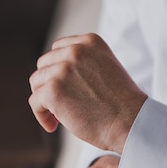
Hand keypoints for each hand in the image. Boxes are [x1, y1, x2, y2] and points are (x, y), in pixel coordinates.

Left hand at [28, 33, 146, 153]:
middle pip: (44, 65)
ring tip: (57, 116)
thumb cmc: (122, 104)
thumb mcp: (106, 69)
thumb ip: (84, 65)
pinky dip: (41, 115)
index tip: (65, 88)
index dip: (57, 70)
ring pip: (36, 82)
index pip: (58, 49)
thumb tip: (57, 74)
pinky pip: (35, 102)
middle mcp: (75, 51)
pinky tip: (53, 126)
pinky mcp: (53, 90)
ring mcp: (63, 70)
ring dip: (44, 100)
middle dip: (49, 84)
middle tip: (60, 105)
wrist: (131, 122)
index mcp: (90, 42)